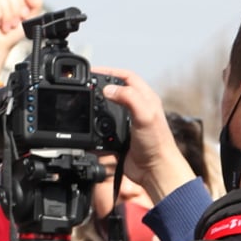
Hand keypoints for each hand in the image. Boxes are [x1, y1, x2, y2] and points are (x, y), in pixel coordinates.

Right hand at [95, 68, 195, 202]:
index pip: (127, 77)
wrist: (154, 169)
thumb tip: (109, 89)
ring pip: (106, 110)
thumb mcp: (145, 115)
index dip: (110, 71)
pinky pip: (101, 130)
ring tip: (83, 105)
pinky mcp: (118, 138)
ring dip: (94, 108)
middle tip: (84, 86)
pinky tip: (88, 128)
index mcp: (145, 99)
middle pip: (115, 91)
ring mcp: (127, 124)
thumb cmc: (157, 143)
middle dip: (99, 87)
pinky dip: (93, 128)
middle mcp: (136, 109)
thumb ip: (128, 99)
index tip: (93, 71)